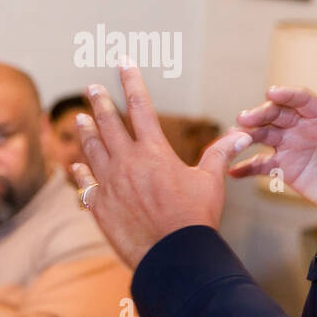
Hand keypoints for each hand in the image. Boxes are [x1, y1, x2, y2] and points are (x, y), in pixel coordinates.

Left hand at [72, 62, 251, 270]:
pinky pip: (85, 183)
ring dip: (85, 131)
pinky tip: (74, 164)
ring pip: (92, 149)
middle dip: (99, 102)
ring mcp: (110, 183)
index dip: (131, 80)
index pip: (140, 106)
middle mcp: (127, 161)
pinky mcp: (100, 205)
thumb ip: (220, 155)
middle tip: (91, 87)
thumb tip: (242, 135)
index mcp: (154, 151)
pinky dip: (79, 172)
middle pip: (108, 123)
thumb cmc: (195, 218)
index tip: (123, 61)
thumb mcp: (211, 182)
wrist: (172, 255)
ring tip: (79, 117)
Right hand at [230, 86, 316, 213]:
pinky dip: (245, 166)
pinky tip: (232, 170)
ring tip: (232, 139)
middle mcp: (303, 128)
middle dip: (260, 113)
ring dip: (247, 135)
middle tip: (244, 118)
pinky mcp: (284, 169)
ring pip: (264, 135)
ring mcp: (291, 147)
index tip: (272, 92)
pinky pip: (260, 164)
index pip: (302, 100)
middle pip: (277, 114)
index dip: (287, 94)